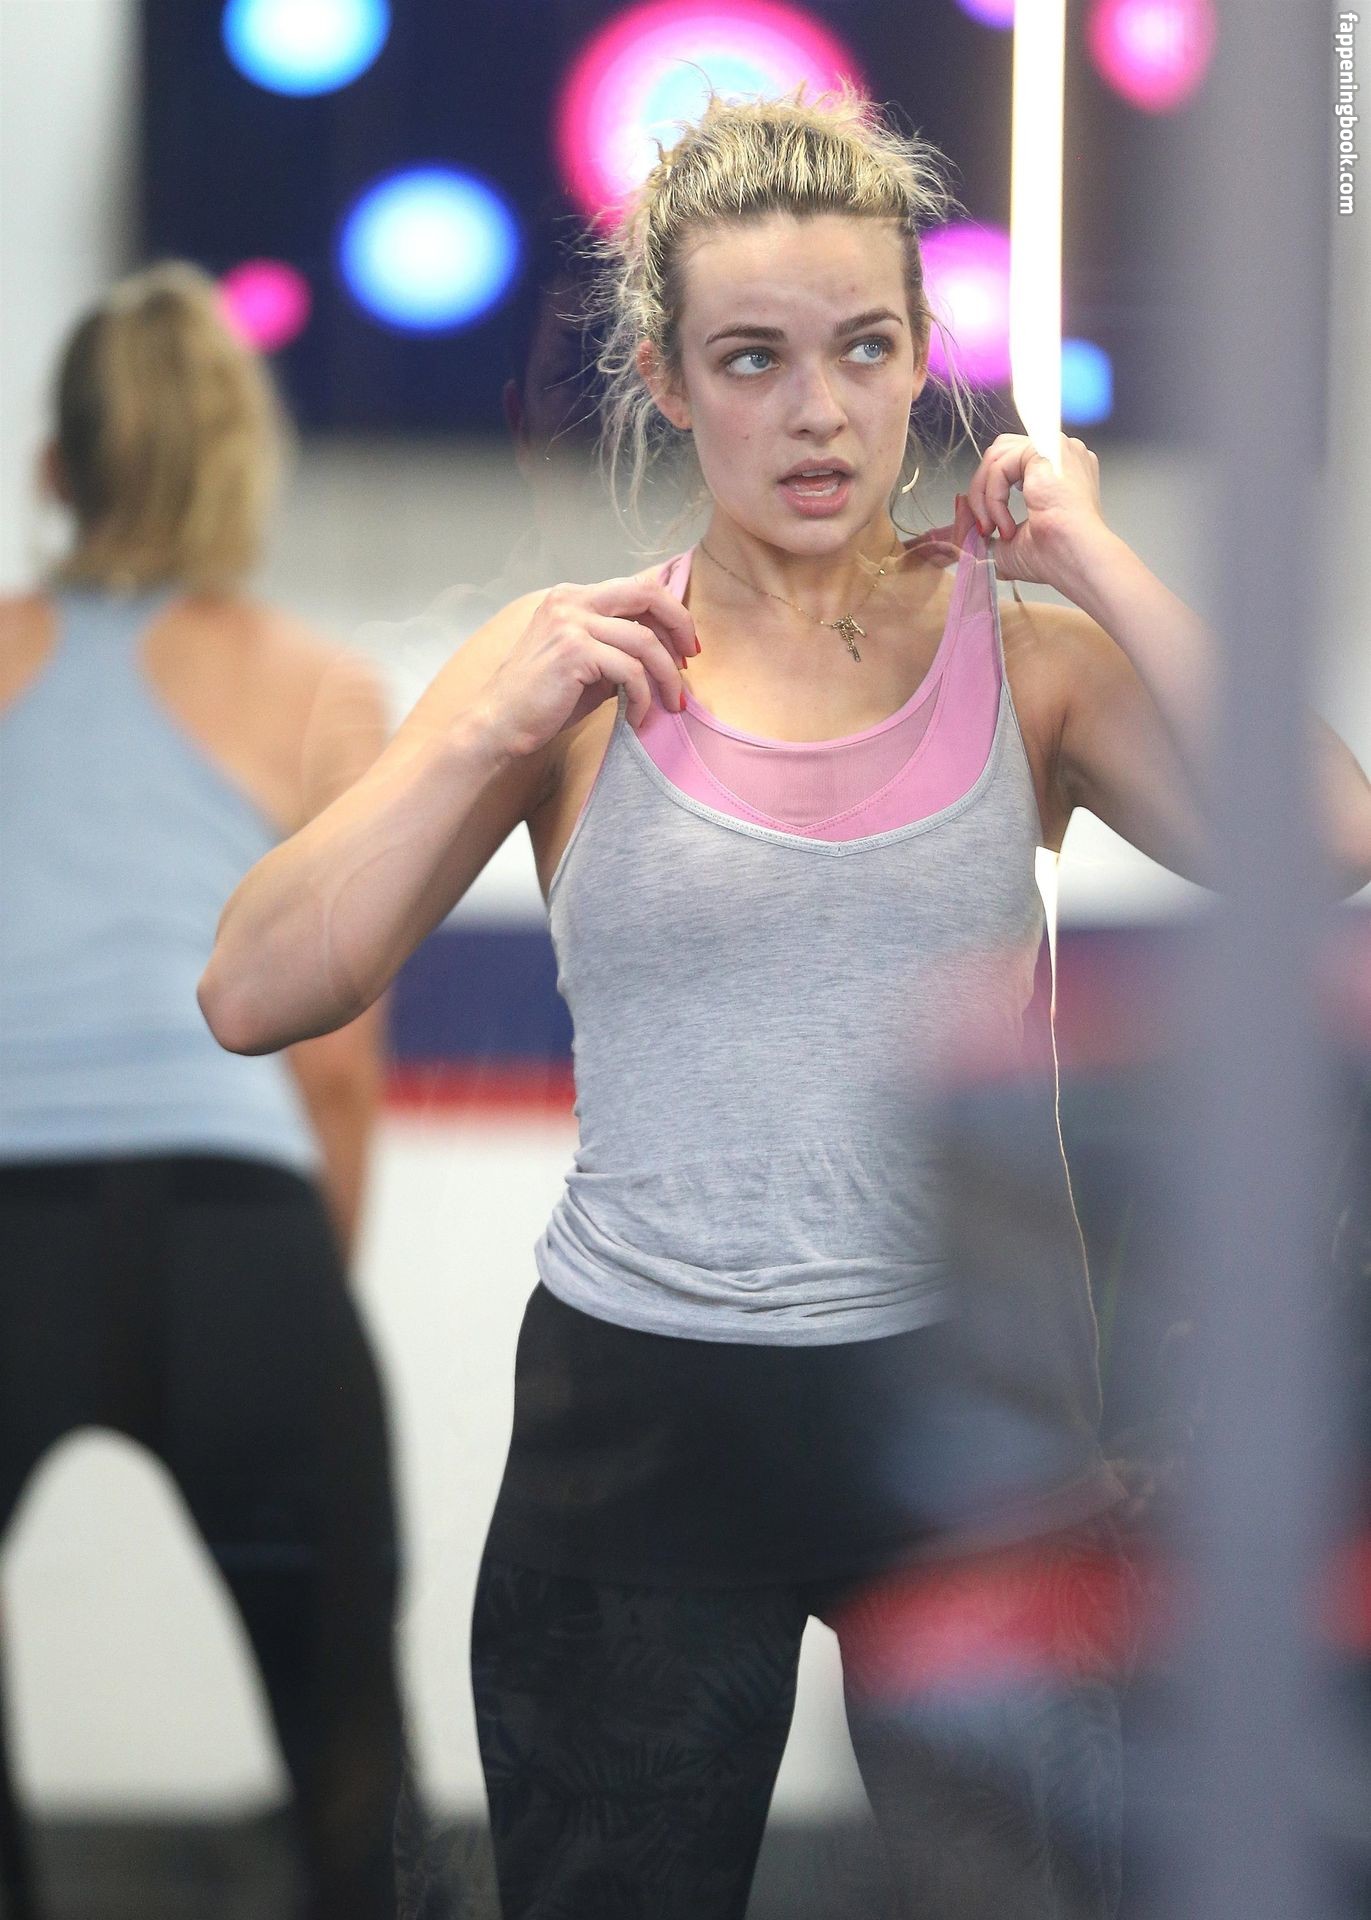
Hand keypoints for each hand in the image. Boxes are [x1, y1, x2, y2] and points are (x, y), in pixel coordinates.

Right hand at [479, 572, 697, 758]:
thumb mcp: (586, 665)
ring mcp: (571, 623)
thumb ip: (617, 649)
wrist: (499, 724)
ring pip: (645, 642)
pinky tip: (637, 718)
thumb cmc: (542, 700)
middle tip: (690, 662)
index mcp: (573, 597)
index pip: (637, 588)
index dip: (670, 614)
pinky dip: (643, 698)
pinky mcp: (574, 652)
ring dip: (667, 677)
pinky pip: (630, 671)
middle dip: (680, 626)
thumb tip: (664, 651)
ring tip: (671, 704)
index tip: (685, 646)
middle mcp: (571, 601)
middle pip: (647, 595)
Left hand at [966, 433, 1109, 589]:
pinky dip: (992, 497)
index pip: (1011, 466)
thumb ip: (983, 523)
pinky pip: (1000, 465)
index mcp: (1059, 474)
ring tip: (992, 528)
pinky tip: (1004, 524)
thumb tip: (958, 509)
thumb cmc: (1055, 557)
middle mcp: (1060, 456)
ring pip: (996, 458)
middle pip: (1001, 455)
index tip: (985, 528)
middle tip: (984, 528)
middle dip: (982, 492)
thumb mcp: (1007, 541)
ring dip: (984, 497)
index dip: (990, 493)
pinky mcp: (1044, 449)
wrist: (1075, 558)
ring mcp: (1055, 449)